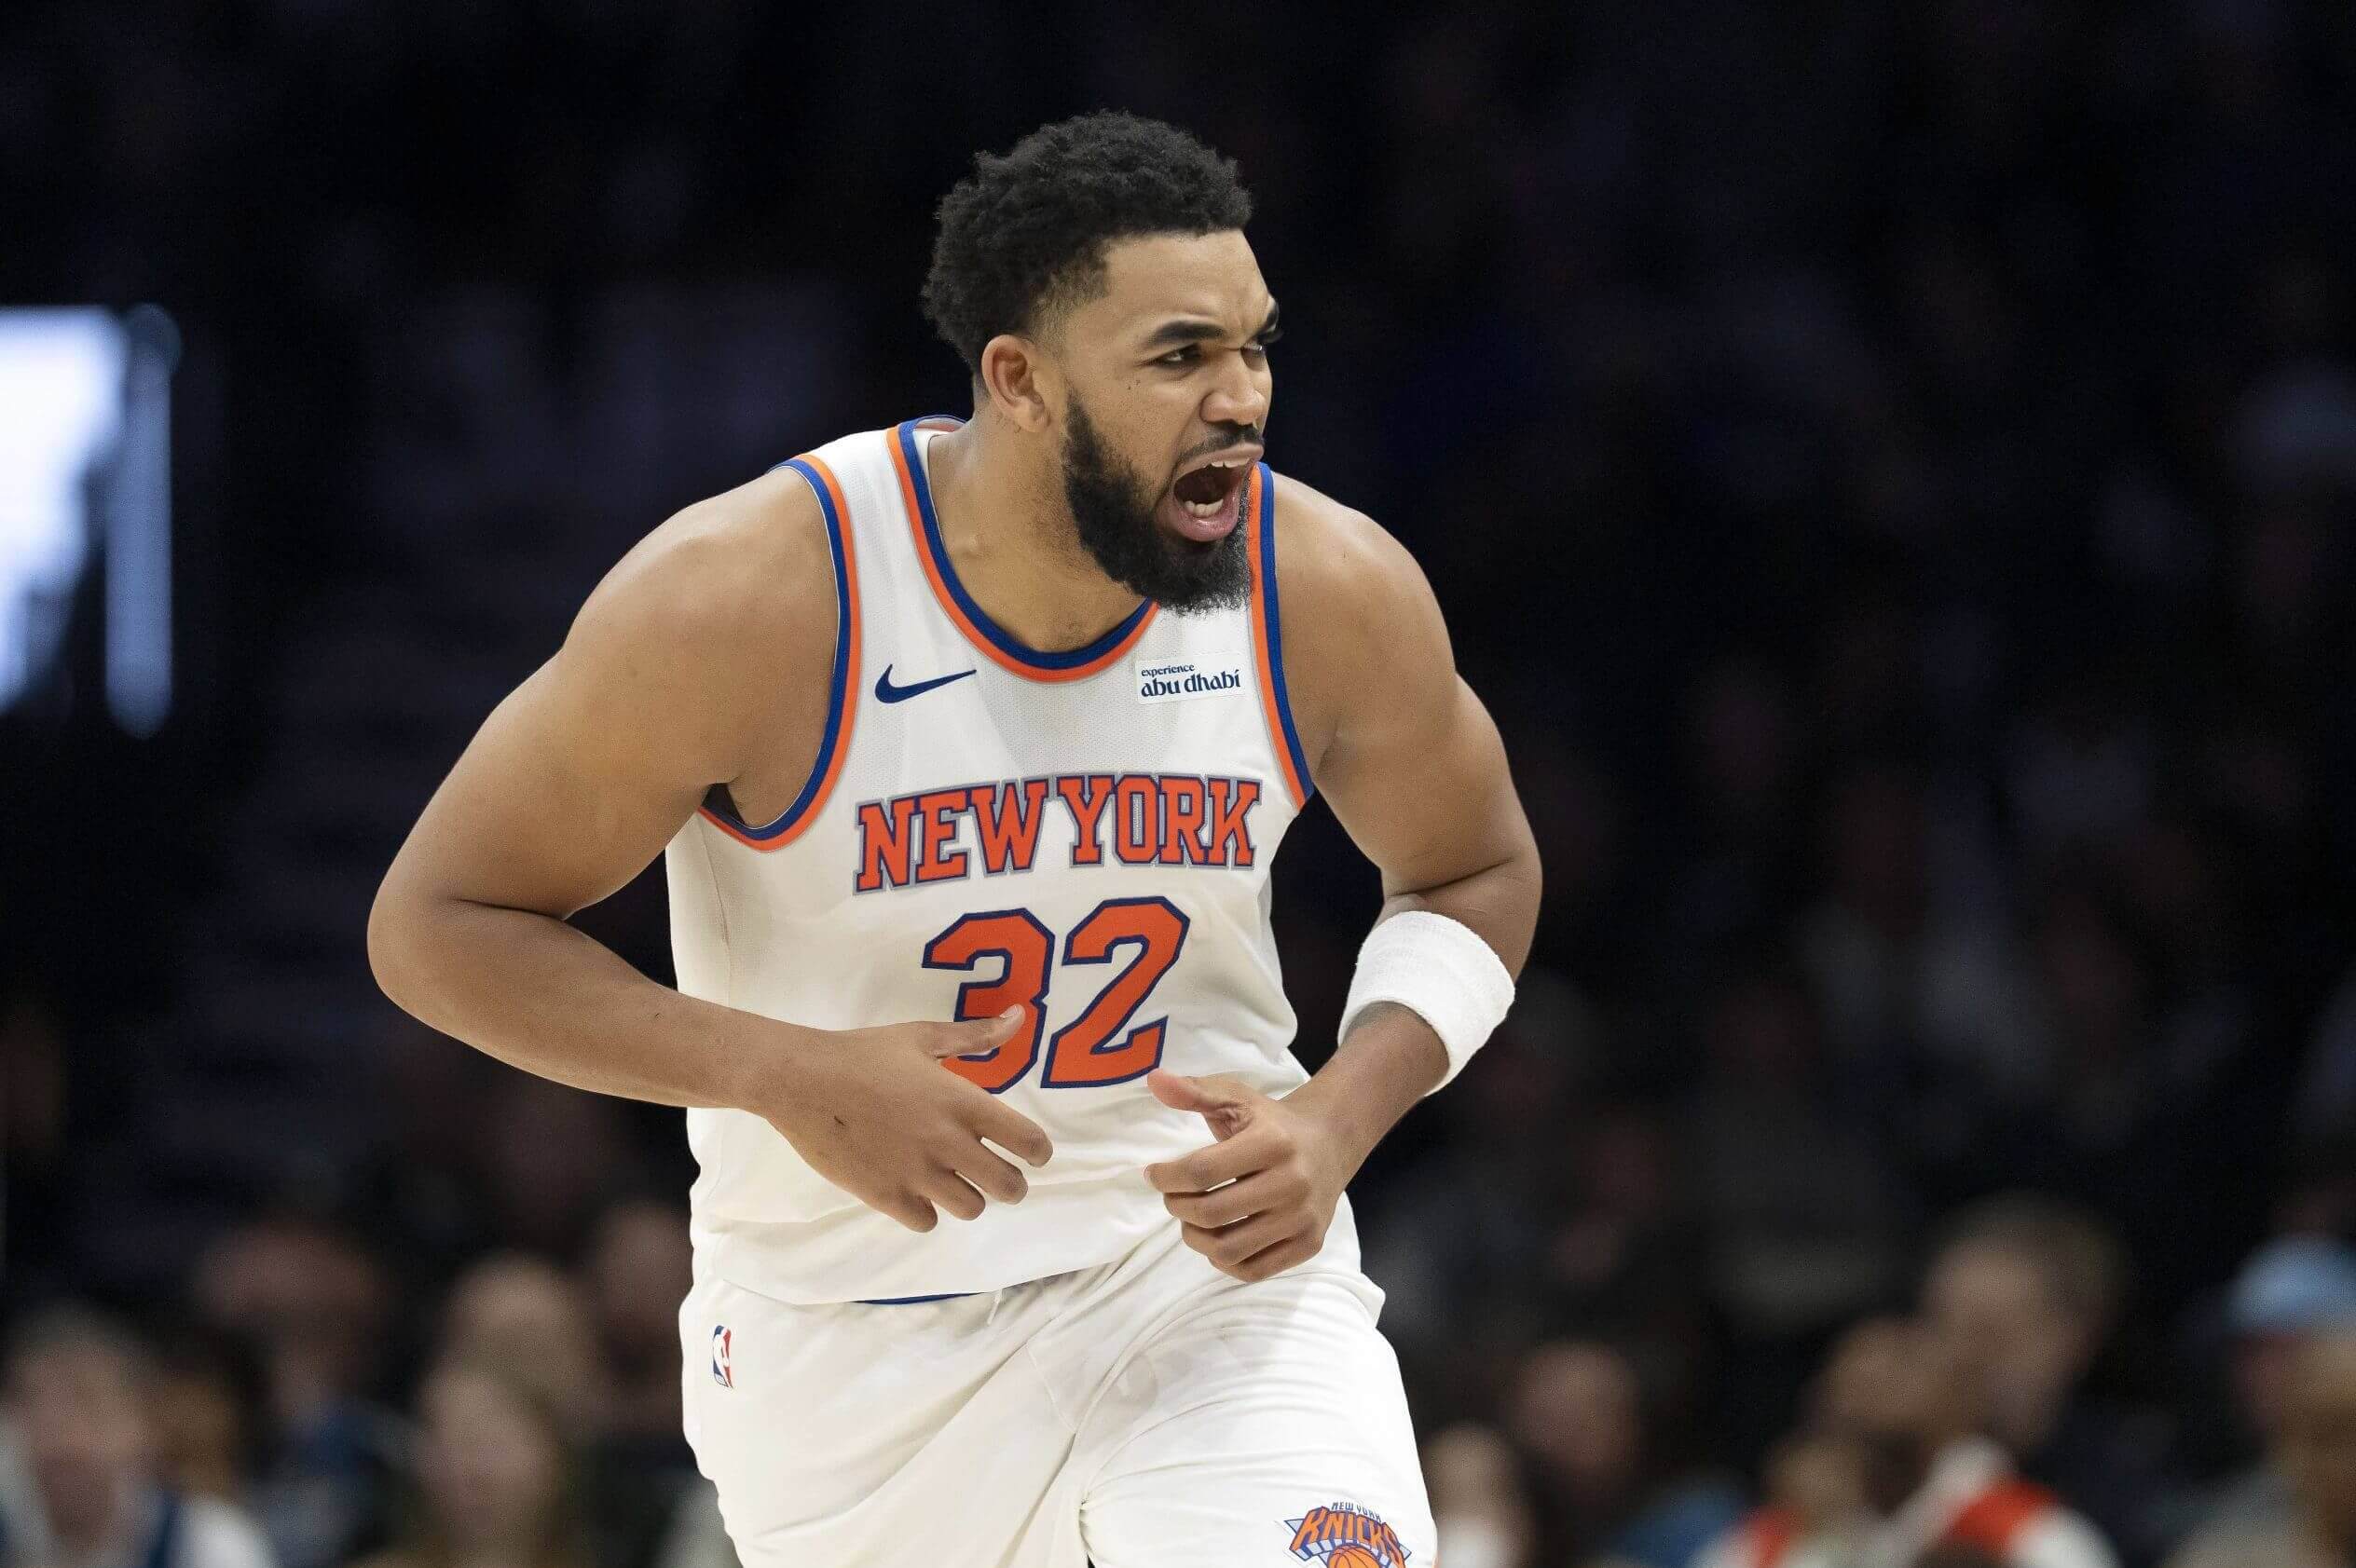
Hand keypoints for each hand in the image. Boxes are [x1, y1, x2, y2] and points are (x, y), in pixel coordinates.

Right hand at [758, 1008, 1053, 1232]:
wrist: (798, 1080)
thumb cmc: (862, 1054)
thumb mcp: (922, 1037)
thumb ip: (975, 1035)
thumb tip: (1020, 1018)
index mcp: (962, 1102)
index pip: (1029, 1142)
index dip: (1038, 1151)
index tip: (1031, 1151)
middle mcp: (948, 1143)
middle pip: (1009, 1187)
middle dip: (1011, 1183)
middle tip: (997, 1173)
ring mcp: (916, 1174)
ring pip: (971, 1208)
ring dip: (969, 1197)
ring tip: (954, 1180)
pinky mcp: (885, 1196)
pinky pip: (927, 1221)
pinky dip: (927, 1210)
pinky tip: (917, 1189)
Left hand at [1143, 1069, 1354, 1281]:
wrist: (1330, 1142)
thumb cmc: (1272, 1122)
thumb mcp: (1236, 1098)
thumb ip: (1194, 1091)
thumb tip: (1154, 1080)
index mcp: (1272, 1142)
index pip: (1202, 1171)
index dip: (1166, 1177)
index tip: (1153, 1174)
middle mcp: (1292, 1182)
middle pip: (1211, 1213)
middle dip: (1177, 1207)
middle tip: (1172, 1197)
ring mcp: (1303, 1218)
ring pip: (1228, 1250)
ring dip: (1195, 1238)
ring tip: (1192, 1219)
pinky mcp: (1309, 1244)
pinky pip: (1253, 1271)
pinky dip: (1224, 1261)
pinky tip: (1218, 1237)